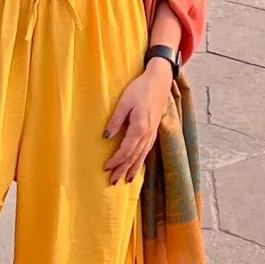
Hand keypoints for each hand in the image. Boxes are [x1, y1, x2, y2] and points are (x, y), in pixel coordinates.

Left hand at [103, 59, 175, 185]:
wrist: (159, 81)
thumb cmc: (140, 89)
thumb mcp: (124, 101)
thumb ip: (115, 120)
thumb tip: (106, 137)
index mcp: (139, 128)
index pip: (126, 150)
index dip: (116, 161)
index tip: (105, 167)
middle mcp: (147, 134)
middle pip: (134, 157)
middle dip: (122, 170)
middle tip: (112, 182)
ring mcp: (152, 134)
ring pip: (142, 156)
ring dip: (133, 169)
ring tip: (125, 180)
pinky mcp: (154, 131)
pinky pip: (147, 151)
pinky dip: (141, 161)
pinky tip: (137, 166)